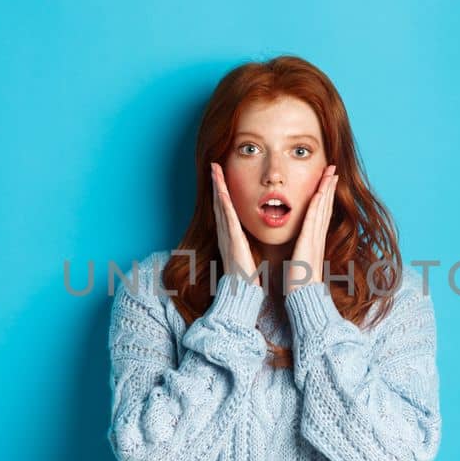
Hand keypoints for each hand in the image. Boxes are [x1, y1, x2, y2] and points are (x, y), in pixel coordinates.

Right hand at [211, 162, 259, 285]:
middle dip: (216, 184)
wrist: (241, 294)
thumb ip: (243, 247)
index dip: (222, 191)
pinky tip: (222, 192)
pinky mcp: (233, 242)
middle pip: (219, 203)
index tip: (221, 176)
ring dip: (218, 187)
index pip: (225, 209)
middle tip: (214, 166)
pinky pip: (228, 219)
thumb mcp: (244, 257)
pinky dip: (224, 205)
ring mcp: (228, 237)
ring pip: (221, 206)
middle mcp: (226, 234)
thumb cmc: (245, 278)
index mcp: (230, 236)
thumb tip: (245, 242)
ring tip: (215, 170)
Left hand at [286, 164, 338, 295]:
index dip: (325, 195)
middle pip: (326, 207)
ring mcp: (315, 240)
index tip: (328, 180)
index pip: (321, 213)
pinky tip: (320, 192)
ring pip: (322, 209)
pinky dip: (318, 204)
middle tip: (334, 169)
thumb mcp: (300, 263)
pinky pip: (313, 220)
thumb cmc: (299, 285)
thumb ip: (300, 252)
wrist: (302, 298)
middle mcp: (317, 238)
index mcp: (314, 241)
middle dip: (329, 186)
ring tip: (331, 173)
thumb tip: (299, 249)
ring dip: (327, 189)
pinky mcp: (309, 244)